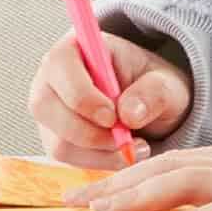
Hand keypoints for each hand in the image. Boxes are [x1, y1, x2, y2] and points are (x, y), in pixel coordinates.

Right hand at [30, 28, 194, 169]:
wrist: (151, 105)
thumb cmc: (153, 84)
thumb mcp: (166, 83)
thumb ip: (153, 93)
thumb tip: (128, 115)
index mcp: (74, 48)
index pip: (59, 65)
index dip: (81, 95)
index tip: (112, 117)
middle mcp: (51, 78)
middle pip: (45, 107)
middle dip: (88, 132)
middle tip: (127, 139)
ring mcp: (49, 111)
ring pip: (57, 141)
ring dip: (100, 152)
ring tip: (136, 145)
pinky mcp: (55, 137)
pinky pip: (69, 158)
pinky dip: (100, 162)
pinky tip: (125, 152)